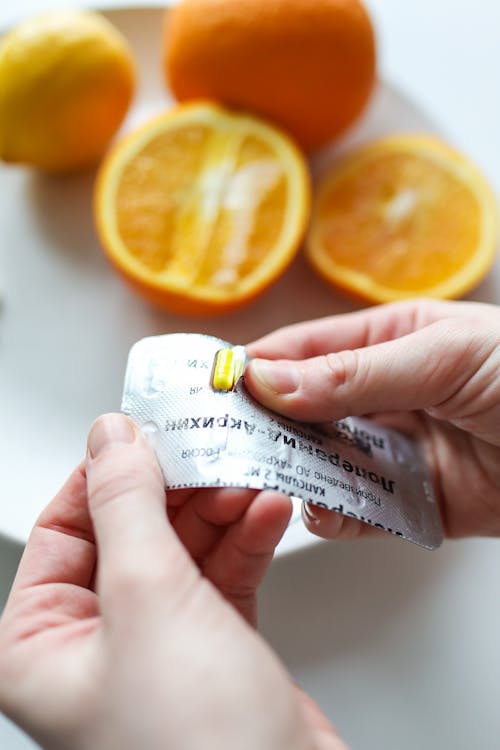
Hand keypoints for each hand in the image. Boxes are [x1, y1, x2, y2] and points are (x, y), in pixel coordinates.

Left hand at [0, 414, 342, 749]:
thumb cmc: (198, 749)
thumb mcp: (146, 598)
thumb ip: (127, 505)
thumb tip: (112, 438)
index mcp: (42, 644)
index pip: (63, 528)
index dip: (105, 473)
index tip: (143, 430)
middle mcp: (96, 644)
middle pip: (130, 531)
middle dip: (176, 489)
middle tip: (208, 448)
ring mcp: (158, 645)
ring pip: (181, 547)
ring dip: (218, 509)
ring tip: (246, 476)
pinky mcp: (214, 646)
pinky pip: (221, 573)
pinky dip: (245, 539)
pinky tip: (266, 511)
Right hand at [245, 299, 499, 540]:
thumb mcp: (445, 356)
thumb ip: (356, 374)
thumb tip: (269, 380)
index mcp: (391, 341)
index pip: (308, 350)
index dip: (259, 366)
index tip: (215, 386)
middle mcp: (387, 395)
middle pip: (308, 412)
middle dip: (268, 426)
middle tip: (228, 443)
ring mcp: (400, 450)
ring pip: (329, 463)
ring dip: (298, 473)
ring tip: (267, 481)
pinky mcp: (417, 503)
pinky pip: (364, 512)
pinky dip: (336, 515)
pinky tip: (320, 510)